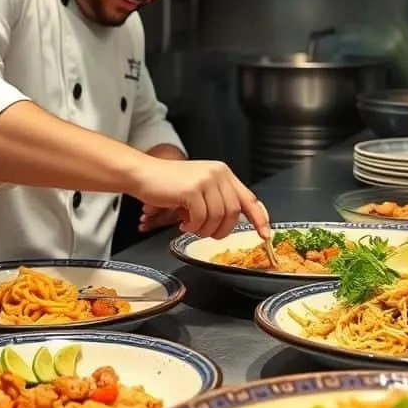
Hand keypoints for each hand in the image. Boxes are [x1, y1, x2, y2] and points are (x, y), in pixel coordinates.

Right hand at [128, 156, 269, 239]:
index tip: (264, 234)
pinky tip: (183, 224)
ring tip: (191, 227)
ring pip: (218, 217)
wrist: (143, 174)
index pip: (249, 198)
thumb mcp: (199, 188)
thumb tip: (234, 221)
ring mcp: (206, 180)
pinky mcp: (192, 189)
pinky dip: (193, 227)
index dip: (259, 218)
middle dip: (222, 230)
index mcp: (223, 173)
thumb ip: (218, 199)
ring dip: (205, 229)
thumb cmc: (168, 184)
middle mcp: (218, 173)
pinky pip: (201, 218)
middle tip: (208, 234)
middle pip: (233, 212)